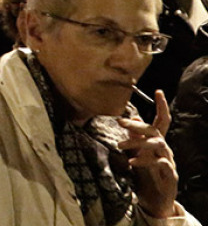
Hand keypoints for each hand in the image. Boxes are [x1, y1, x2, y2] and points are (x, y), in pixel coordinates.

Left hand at [118, 90, 177, 217]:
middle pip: (155, 131)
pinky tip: (133, 163)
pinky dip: (147, 162)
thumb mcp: (138, 153)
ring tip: (121, 146)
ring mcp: (169, 162)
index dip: (162, 106)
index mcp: (156, 142)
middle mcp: (164, 149)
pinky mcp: (169, 176)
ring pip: (158, 146)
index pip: (161, 121)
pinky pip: (162, 165)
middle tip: (120, 122)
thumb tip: (135, 116)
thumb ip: (136, 137)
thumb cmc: (146, 174)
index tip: (158, 91)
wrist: (155, 199)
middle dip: (138, 126)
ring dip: (138, 144)